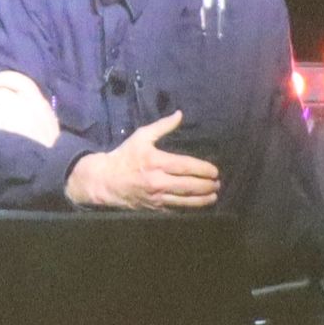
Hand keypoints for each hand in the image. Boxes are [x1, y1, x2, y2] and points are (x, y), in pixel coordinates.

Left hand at [0, 68, 60, 148]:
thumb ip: (34, 108)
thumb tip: (16, 101)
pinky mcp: (3, 126)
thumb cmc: (51, 145)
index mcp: (37, 100)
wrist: (52, 162)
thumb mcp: (48, 120)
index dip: (2, 78)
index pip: (18, 80)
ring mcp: (13, 113)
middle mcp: (25, 102)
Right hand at [63, 110, 220, 210]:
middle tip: (217, 184)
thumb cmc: (125, 157)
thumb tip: (180, 114)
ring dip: (202, 200)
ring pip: (185, 201)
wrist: (106, 181)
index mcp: (156, 162)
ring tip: (213, 197)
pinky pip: (175, 210)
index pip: (186, 166)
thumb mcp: (141, 137)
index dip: (203, 169)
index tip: (214, 171)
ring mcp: (156, 197)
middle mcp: (158, 181)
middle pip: (189, 186)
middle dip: (206, 186)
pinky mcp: (154, 208)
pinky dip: (188, 209)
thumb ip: (163, 126)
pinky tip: (198, 206)